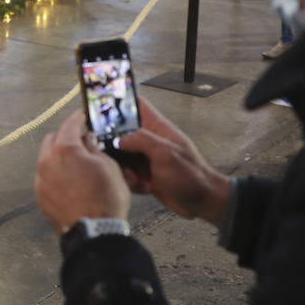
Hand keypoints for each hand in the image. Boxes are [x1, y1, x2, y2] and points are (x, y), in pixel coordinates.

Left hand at [34, 110, 129, 231]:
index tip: (81, 117)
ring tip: (75, 163)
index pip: (69, 125)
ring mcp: (41, 181)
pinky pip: (45, 178)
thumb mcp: (109, 166)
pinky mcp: (41, 198)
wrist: (95, 232)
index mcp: (64, 150)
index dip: (77, 119)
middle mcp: (47, 163)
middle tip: (79, 140)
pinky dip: (55, 175)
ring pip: (46, 160)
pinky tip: (69, 181)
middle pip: (52, 140)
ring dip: (58, 157)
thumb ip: (94, 149)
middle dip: (64, 137)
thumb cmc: (105, 200)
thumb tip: (87, 142)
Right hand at [116, 97, 231, 225]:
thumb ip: (140, 140)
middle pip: (122, 134)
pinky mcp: (145, 174)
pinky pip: (128, 174)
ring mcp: (147, 158)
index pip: (137, 106)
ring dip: (123, 169)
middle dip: (114, 146)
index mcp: (157, 128)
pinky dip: (132, 182)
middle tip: (112, 156)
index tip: (103, 106)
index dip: (121, 102)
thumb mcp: (165, 153)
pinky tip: (144, 187)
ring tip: (135, 178)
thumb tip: (119, 139)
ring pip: (122, 157)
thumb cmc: (191, 175)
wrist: (202, 202)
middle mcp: (150, 141)